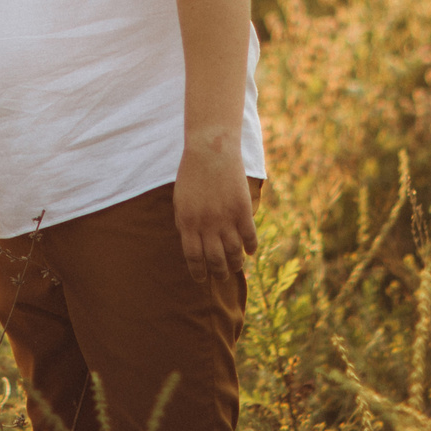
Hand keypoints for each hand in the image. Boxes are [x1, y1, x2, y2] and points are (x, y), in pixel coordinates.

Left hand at [171, 137, 255, 280]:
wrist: (211, 150)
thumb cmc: (191, 174)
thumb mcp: (180, 200)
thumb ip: (184, 222)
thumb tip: (190, 243)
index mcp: (187, 223)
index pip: (193, 257)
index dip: (198, 272)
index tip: (201, 279)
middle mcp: (207, 225)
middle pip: (215, 258)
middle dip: (219, 272)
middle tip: (222, 277)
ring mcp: (226, 218)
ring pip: (233, 251)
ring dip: (235, 263)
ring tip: (236, 267)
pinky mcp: (242, 210)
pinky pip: (249, 236)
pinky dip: (251, 247)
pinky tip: (250, 252)